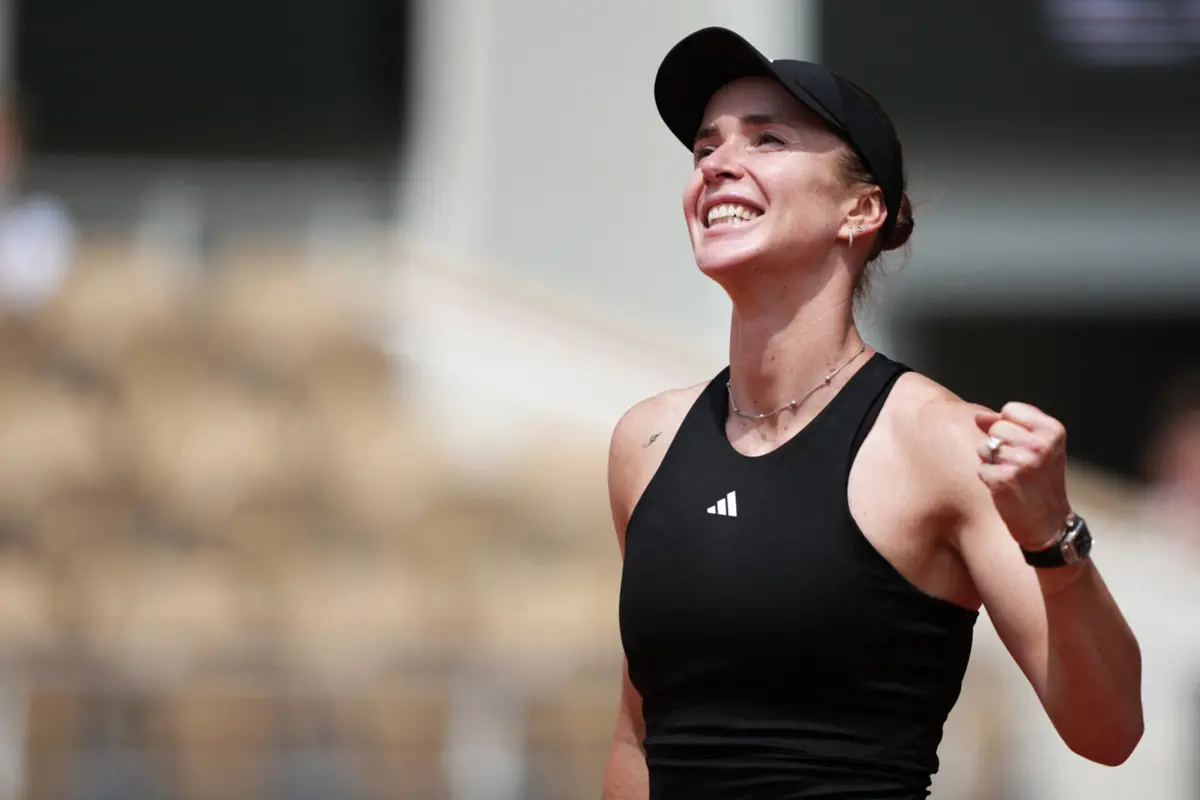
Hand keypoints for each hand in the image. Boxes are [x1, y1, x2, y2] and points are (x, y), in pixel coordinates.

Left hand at [975, 402, 1072, 549]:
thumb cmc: (1041, 481)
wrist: (1049, 523)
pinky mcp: (1003, 479)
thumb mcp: (1038, 446)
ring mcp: (1021, 462)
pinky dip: (988, 479)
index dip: (1009, 426)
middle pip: (996, 428)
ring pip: (984, 447)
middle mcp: (1039, 444)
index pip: (1010, 409)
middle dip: (1000, 444)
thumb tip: (979, 416)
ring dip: (992, 462)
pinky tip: (1006, 488)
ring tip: (1013, 475)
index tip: (1022, 444)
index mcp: (1052, 430)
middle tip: (1018, 464)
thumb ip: (1010, 425)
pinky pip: (981, 468)